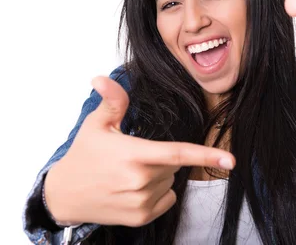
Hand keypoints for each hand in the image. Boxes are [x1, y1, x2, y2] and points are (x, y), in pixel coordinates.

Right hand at [44, 76, 234, 226]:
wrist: (65, 195)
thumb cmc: (83, 155)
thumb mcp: (96, 124)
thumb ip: (112, 101)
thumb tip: (103, 78)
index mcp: (133, 154)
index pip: (177, 153)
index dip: (206, 156)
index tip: (231, 160)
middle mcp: (140, 181)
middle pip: (174, 164)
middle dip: (162, 156)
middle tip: (134, 155)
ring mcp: (141, 202)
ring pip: (171, 181)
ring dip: (159, 175)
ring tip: (129, 173)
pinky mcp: (140, 217)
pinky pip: (167, 199)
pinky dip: (159, 192)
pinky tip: (134, 188)